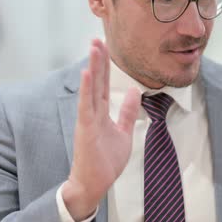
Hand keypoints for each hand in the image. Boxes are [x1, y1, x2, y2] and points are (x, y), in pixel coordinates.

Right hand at [63, 39, 140, 221]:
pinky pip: (86, 106)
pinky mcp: (85, 129)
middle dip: (97, 59)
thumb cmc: (105, 161)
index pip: (103, 84)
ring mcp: (87, 120)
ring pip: (91, 88)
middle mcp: (92, 112)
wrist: (93, 184)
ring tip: (93, 48)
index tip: (104, 45)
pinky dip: (87, 89)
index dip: (105, 65)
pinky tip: (87, 73)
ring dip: (93, 67)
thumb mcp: (123, 132)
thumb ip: (127, 112)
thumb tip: (135, 91)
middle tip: (97, 38)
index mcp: (101, 113)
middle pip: (96, 81)